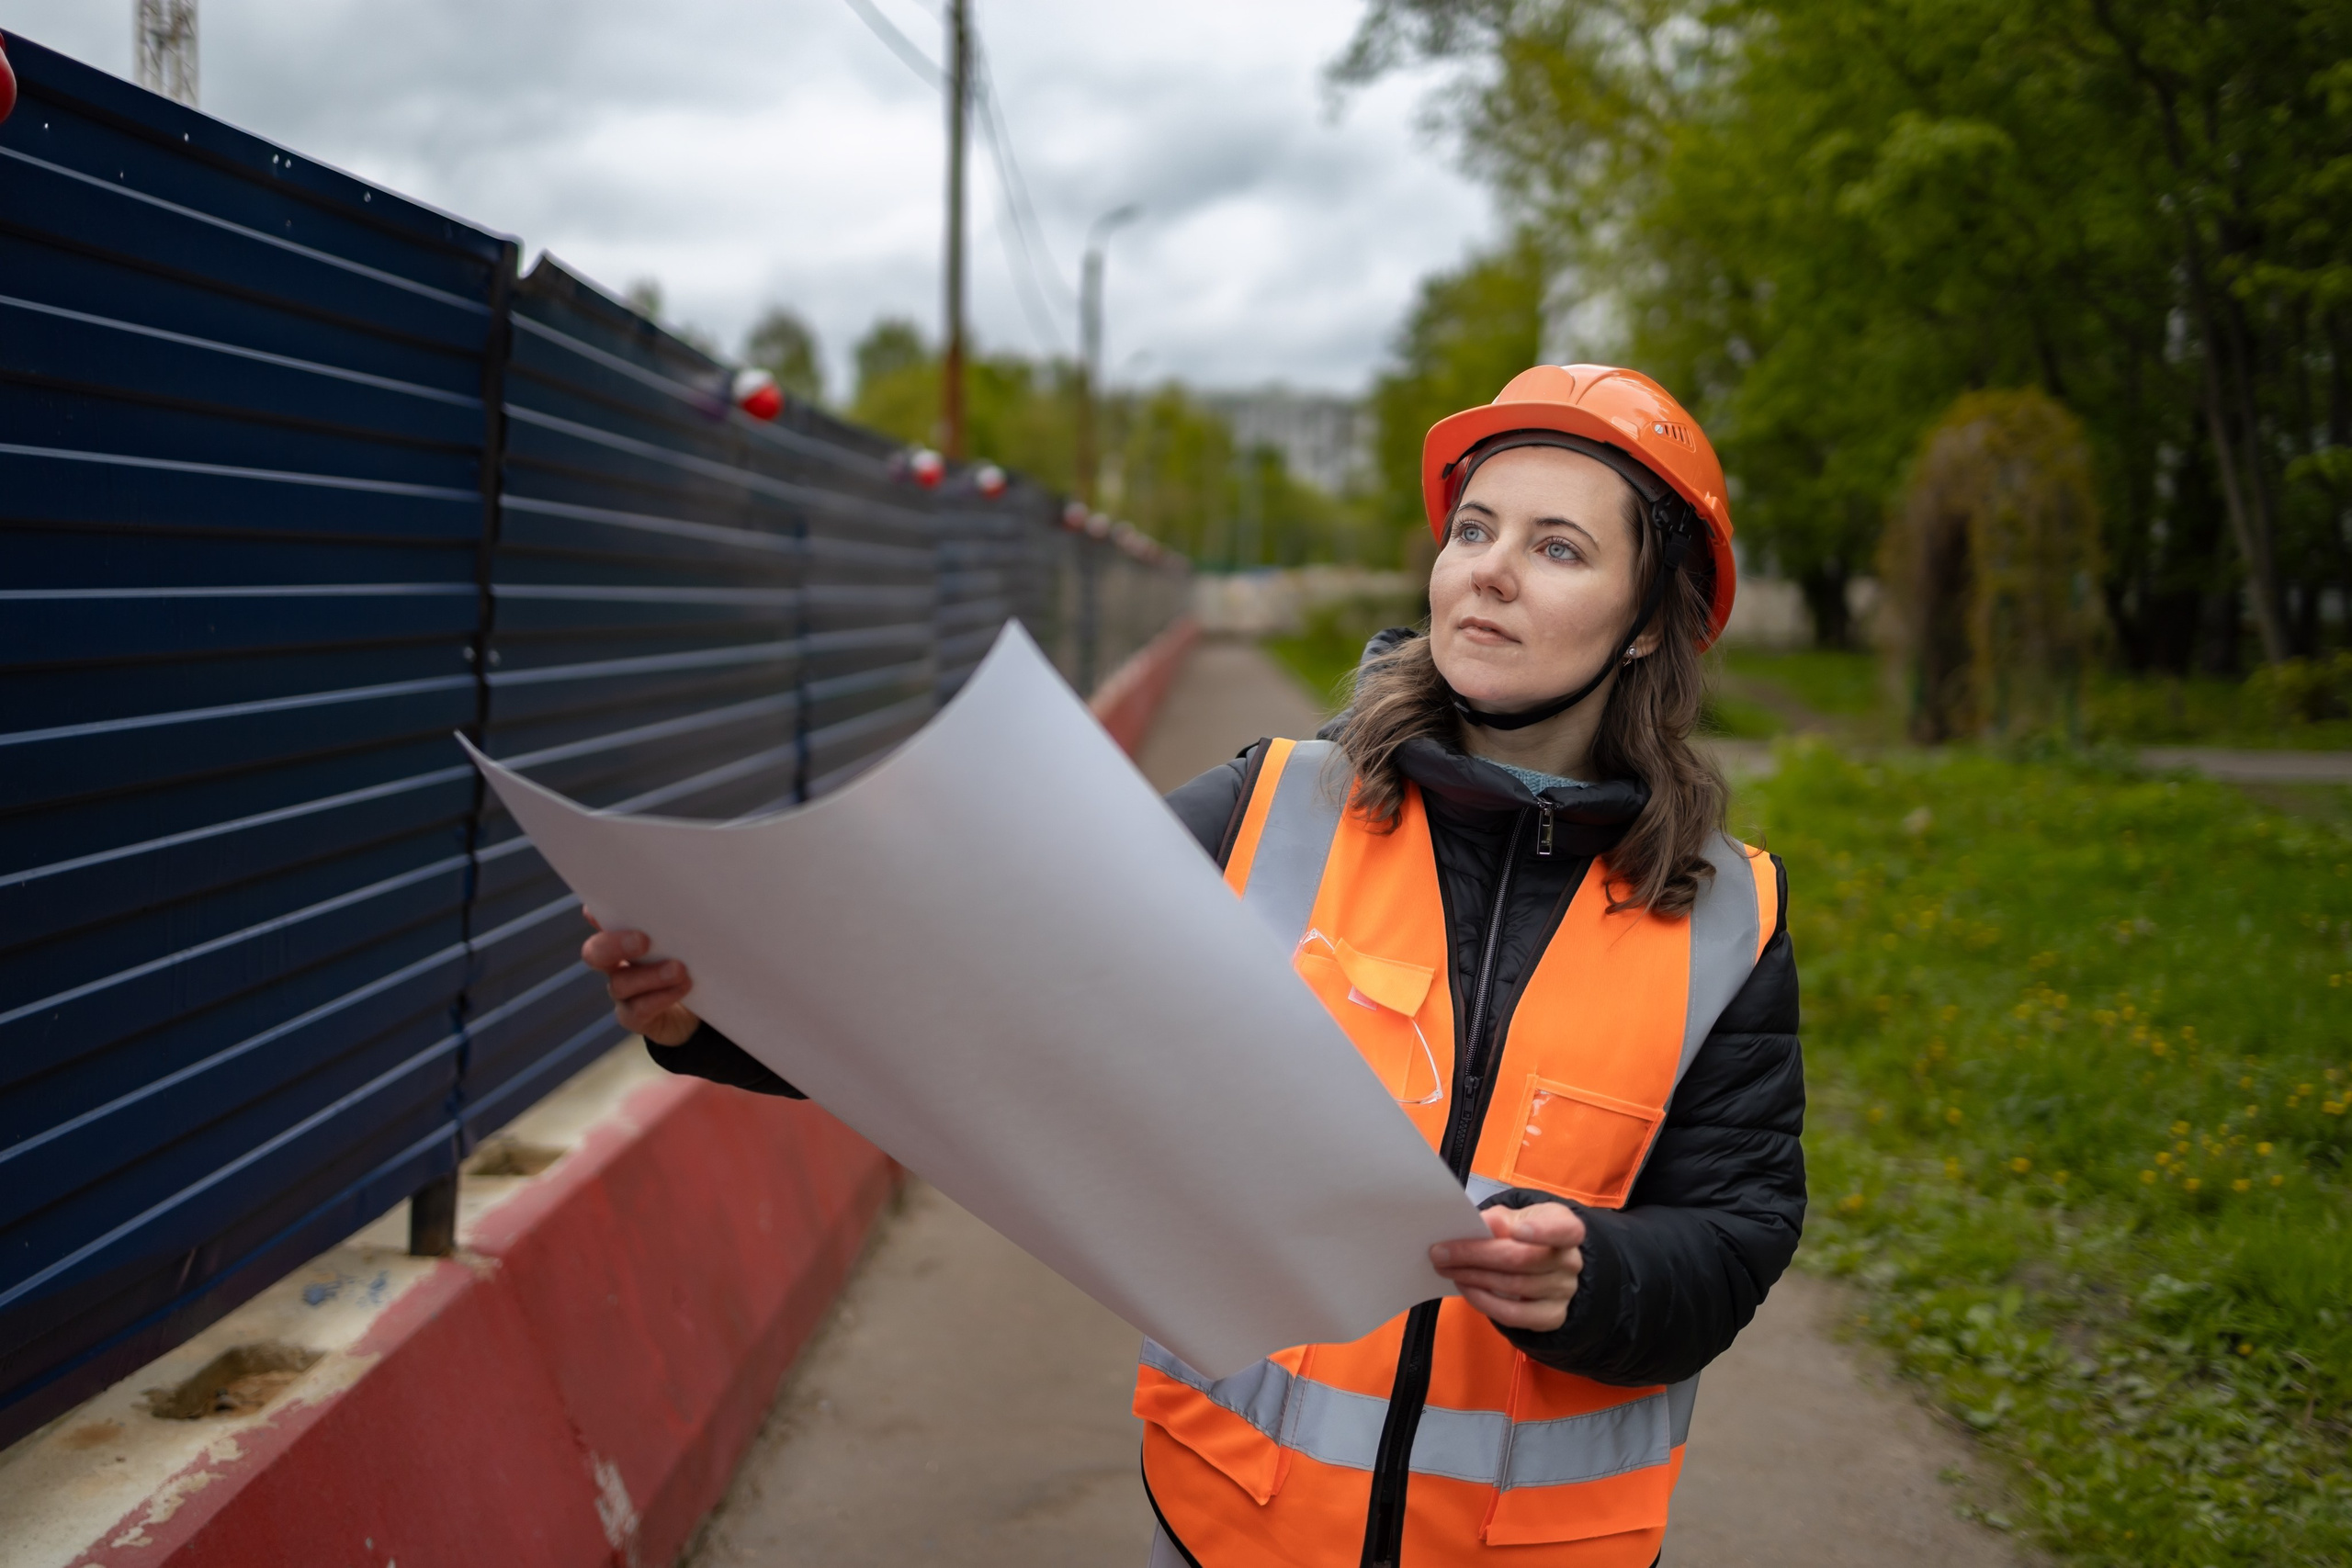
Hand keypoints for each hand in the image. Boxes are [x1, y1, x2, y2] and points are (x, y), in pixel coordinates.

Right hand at [580, 917, 700, 1045]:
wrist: (700, 1008)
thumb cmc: (693, 962)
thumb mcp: (690, 940)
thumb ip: (681, 924)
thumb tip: (697, 895)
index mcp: (625, 936)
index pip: (602, 920)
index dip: (596, 914)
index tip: (598, 908)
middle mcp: (616, 963)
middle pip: (596, 953)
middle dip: (615, 944)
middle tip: (643, 940)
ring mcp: (623, 992)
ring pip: (621, 983)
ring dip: (651, 975)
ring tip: (680, 969)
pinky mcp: (635, 1017)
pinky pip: (639, 1009)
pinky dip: (661, 997)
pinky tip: (683, 987)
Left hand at [1430, 1202, 1585, 1332]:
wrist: (1544, 1266)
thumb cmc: (1525, 1234)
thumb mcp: (1517, 1218)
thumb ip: (1499, 1220)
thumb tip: (1479, 1226)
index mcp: (1566, 1228)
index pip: (1564, 1230)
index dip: (1541, 1231)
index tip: (1516, 1229)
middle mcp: (1571, 1261)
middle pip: (1522, 1260)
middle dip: (1475, 1256)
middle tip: (1440, 1253)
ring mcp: (1564, 1292)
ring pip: (1514, 1287)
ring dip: (1473, 1278)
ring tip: (1447, 1270)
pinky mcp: (1551, 1317)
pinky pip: (1513, 1315)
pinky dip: (1484, 1302)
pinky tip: (1466, 1289)